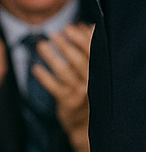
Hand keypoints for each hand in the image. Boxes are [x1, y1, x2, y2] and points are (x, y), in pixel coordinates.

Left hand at [33, 24, 93, 151]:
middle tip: (58, 32)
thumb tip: (86, 26)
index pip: (95, 52)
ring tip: (42, 45)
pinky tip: (35, 68)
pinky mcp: (68, 102)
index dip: (85, 39)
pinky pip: (54, 87)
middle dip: (68, 45)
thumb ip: (91, 49)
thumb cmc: (92, 90)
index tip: (75, 26)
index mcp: (104, 73)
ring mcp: (81, 92)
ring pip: (65, 72)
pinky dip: (44, 77)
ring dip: (53, 57)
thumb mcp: (96, 71)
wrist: (88, 125)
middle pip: (80, 60)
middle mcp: (94, 82)